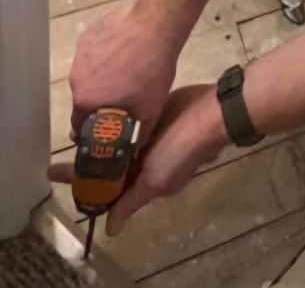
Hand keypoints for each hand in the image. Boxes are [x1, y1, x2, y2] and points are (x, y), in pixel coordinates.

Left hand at [50, 85, 227, 235]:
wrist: (209, 114)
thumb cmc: (180, 151)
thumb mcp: (155, 181)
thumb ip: (130, 202)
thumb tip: (111, 231)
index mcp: (143, 181)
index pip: (106, 187)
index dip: (81, 182)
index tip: (54, 171)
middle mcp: (143, 163)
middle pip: (107, 167)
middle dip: (83, 163)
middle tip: (56, 156)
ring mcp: (148, 140)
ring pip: (115, 147)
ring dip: (96, 142)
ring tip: (73, 132)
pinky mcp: (152, 119)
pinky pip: (126, 126)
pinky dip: (110, 125)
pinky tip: (97, 117)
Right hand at [69, 7, 179, 142]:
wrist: (155, 27)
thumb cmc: (152, 71)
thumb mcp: (151, 109)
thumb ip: (139, 134)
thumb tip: (133, 152)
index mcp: (86, 100)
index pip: (79, 124)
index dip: (91, 128)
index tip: (104, 127)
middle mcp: (76, 80)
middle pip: (85, 97)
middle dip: (101, 100)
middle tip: (123, 95)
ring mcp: (80, 55)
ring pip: (89, 74)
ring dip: (103, 76)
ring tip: (127, 70)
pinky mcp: (88, 36)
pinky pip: (93, 51)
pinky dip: (105, 54)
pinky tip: (125, 49)